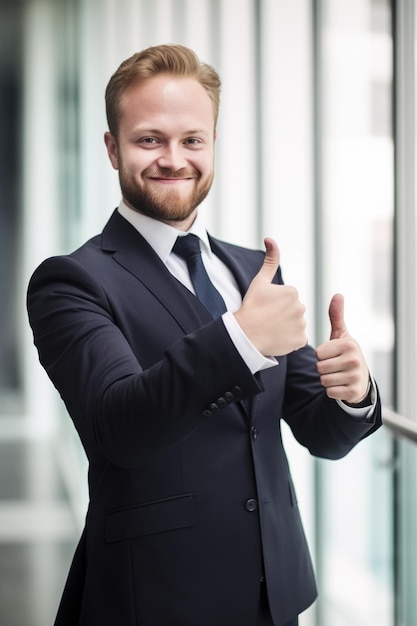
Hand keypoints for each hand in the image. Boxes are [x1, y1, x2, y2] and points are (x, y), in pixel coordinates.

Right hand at [234, 238, 306, 356]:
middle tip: (267, 319)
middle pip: (293, 311)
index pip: (288, 298)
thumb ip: (270, 260)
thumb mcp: (259, 281)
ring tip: (271, 329)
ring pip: (296, 324)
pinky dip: (289, 340)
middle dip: (283, 315)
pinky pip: (297, 339)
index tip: (265, 308)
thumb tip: (270, 238)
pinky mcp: (300, 340)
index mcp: (292, 292)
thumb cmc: (250, 307)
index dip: (275, 303)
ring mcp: (301, 324)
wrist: (245, 334)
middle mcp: (301, 307)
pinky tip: (276, 338)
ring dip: (286, 327)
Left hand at [316, 294, 369, 403]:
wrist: (361, 379)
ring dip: (327, 380)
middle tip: (335, 366)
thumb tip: (338, 294)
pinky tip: (341, 385)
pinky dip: (332, 391)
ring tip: (338, 375)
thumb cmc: (346, 354)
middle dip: (323, 368)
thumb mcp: (341, 335)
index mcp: (349, 344)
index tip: (333, 355)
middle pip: (319, 367)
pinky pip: (329, 392)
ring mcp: (355, 377)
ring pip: (323, 380)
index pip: (318, 353)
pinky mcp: (353, 392)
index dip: (321, 355)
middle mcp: (354, 360)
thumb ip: (336, 316)